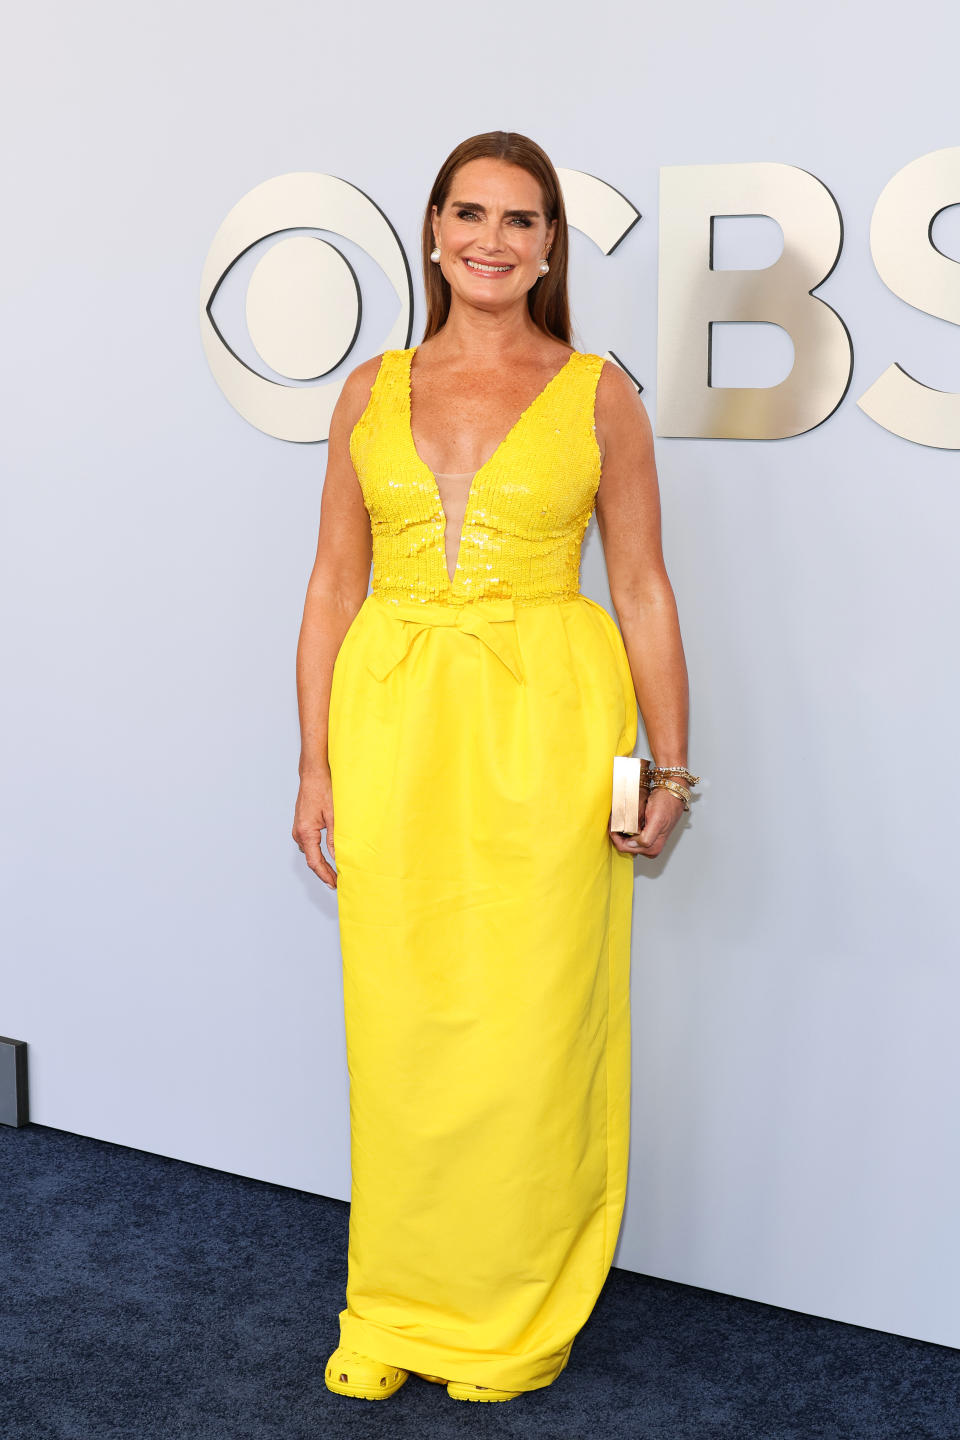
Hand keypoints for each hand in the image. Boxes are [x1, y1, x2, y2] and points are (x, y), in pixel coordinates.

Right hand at [293, 769, 336, 888]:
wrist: (313, 774)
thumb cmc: (323, 790)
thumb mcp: (334, 816)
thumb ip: (335, 839)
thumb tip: (338, 857)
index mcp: (306, 832)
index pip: (315, 862)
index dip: (325, 875)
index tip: (334, 884)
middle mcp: (299, 833)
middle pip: (311, 860)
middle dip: (324, 872)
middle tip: (336, 883)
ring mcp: (298, 829)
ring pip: (310, 853)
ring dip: (321, 863)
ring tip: (334, 873)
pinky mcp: (302, 825)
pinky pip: (309, 845)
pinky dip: (318, 853)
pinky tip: (327, 856)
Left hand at [610, 784, 684, 858]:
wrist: (672, 794)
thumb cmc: (667, 803)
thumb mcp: (656, 820)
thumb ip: (646, 838)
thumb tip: (633, 845)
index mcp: (653, 847)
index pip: (625, 847)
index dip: (615, 836)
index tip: (611, 825)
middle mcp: (651, 848)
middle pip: (625, 846)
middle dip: (617, 835)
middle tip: (612, 822)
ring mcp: (649, 843)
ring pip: (626, 842)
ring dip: (620, 832)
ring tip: (616, 821)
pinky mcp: (647, 837)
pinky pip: (631, 837)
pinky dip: (624, 830)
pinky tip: (623, 822)